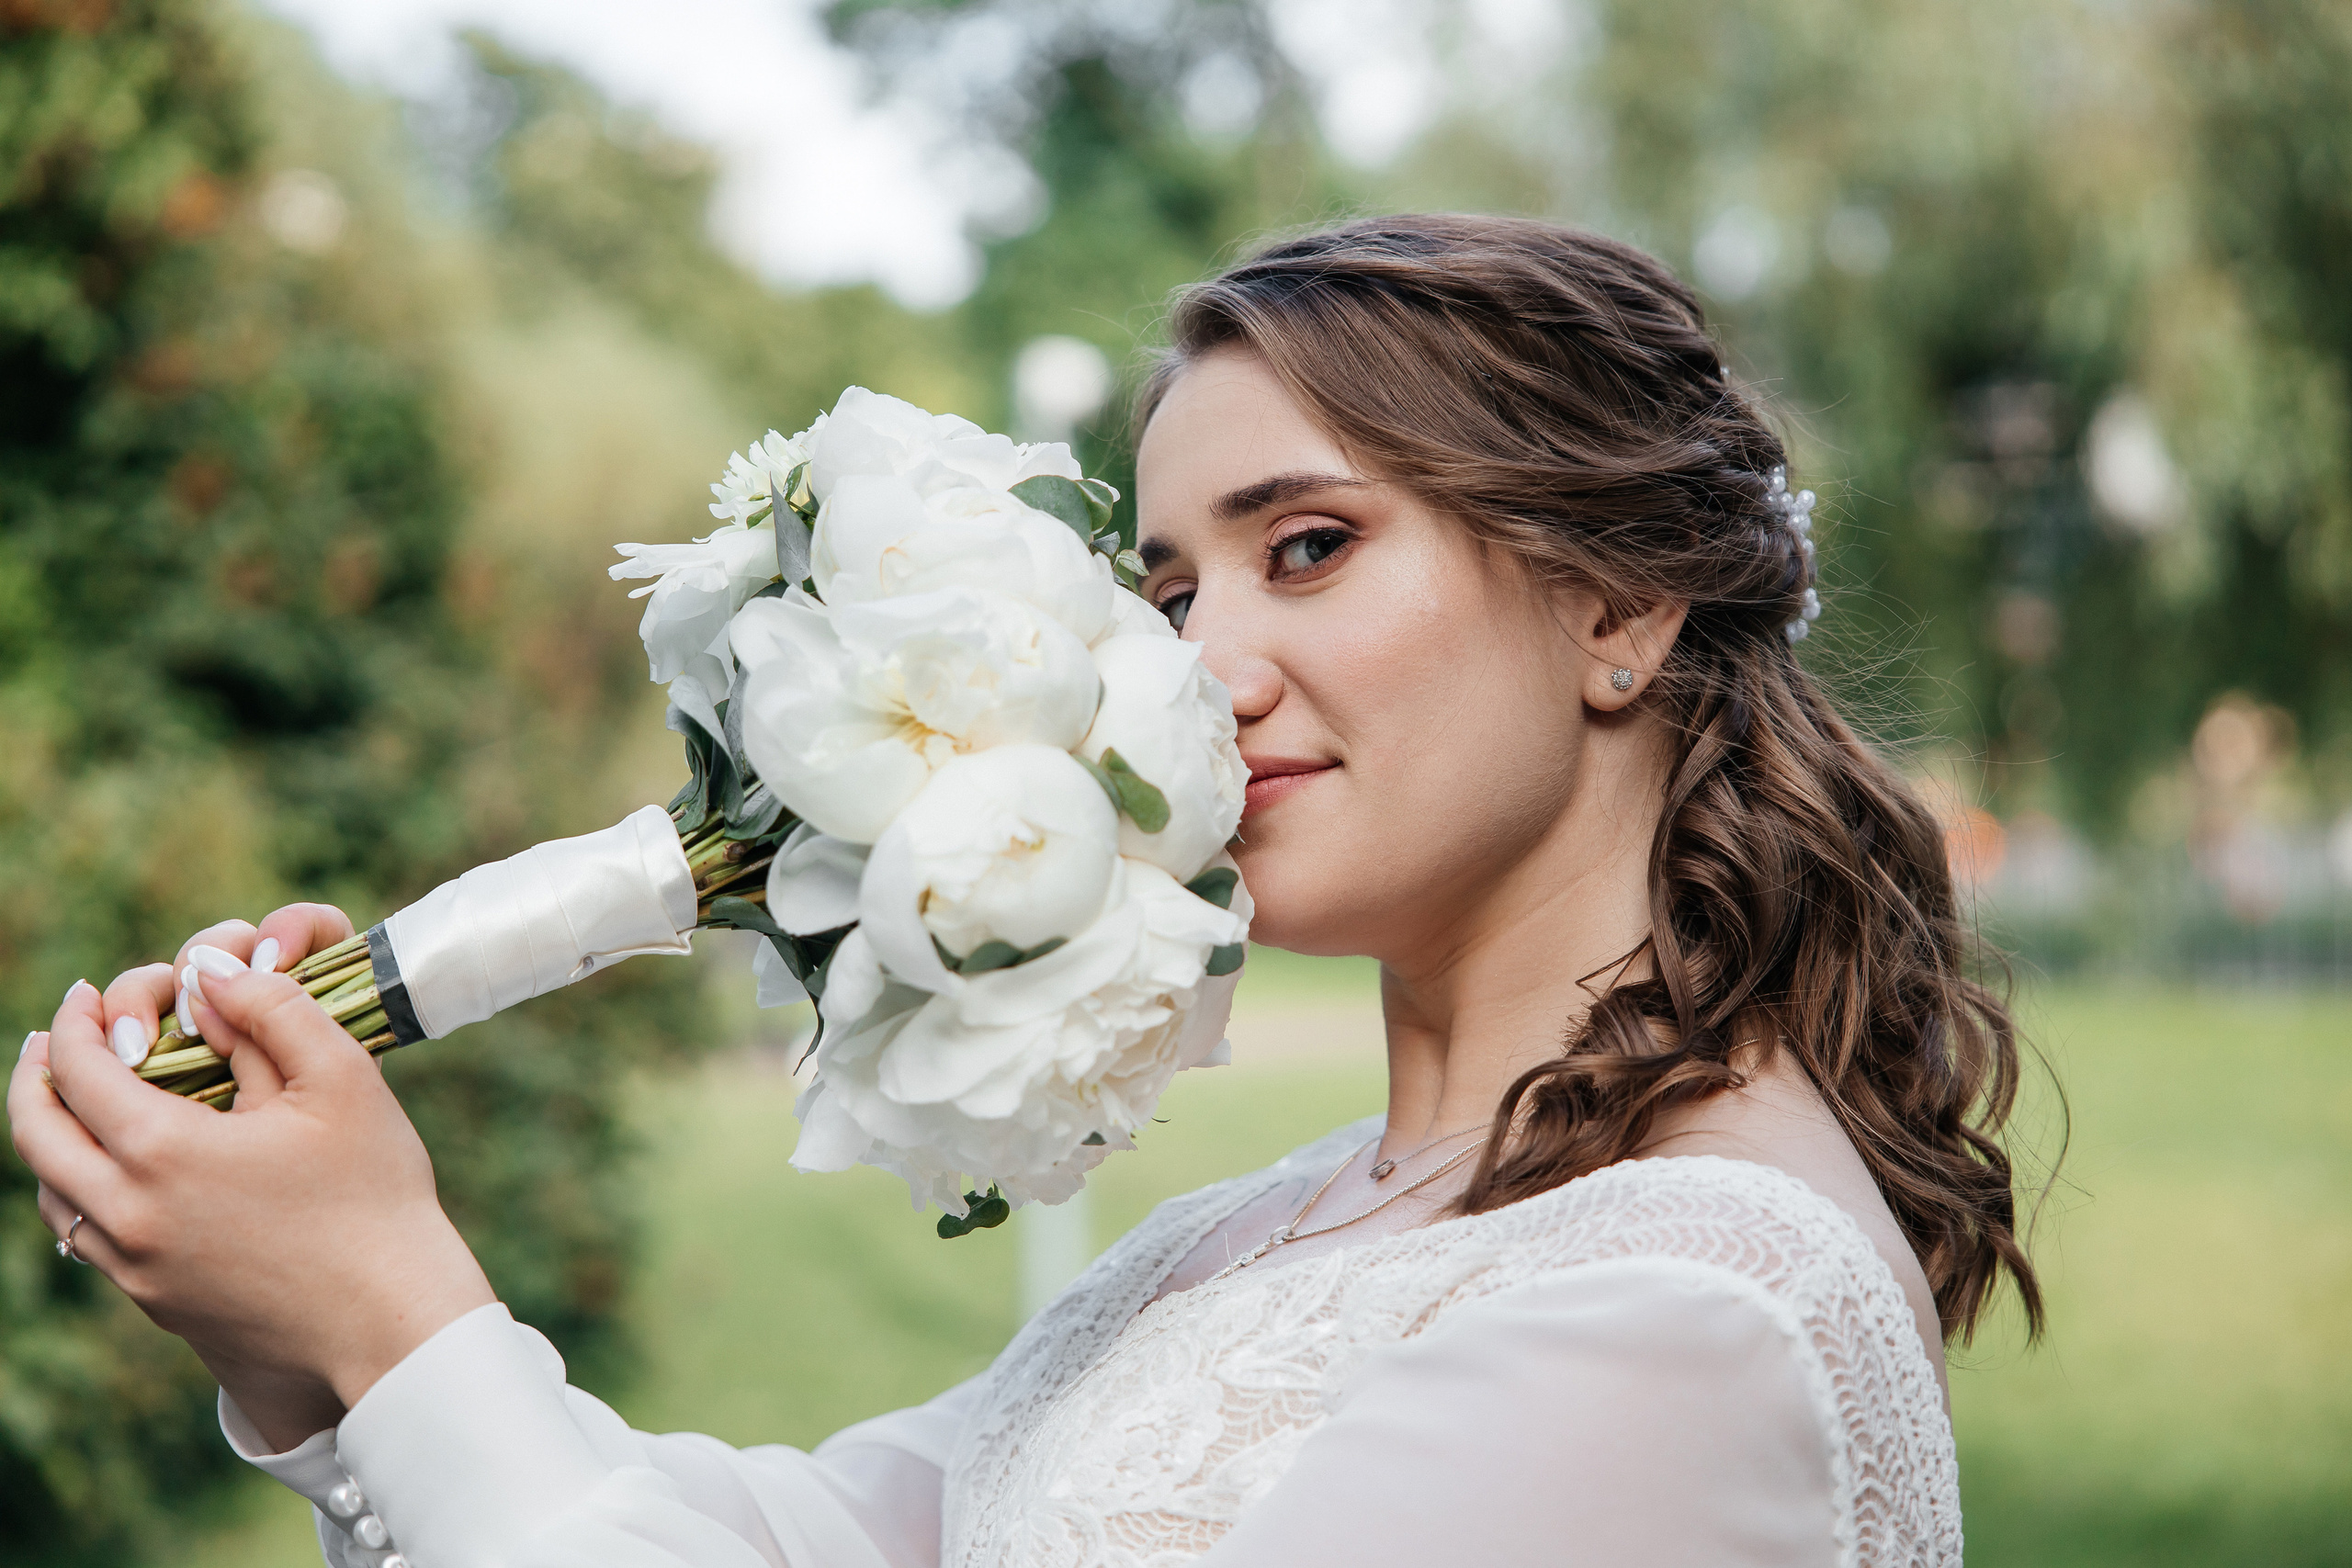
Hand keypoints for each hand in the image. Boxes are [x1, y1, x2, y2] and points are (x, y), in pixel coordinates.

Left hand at [8, 907, 495, 1452]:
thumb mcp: (342, 1078)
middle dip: (37, 1075)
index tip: (89, 992)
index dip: (77, 1021)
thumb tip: (211, 972)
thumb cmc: (376, 1196)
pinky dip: (82, 1191)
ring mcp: (136, 1268)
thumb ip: (272, 1010)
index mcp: (163, 1152)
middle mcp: (128, 1214)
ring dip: (52, 1138)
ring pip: (53, 1193)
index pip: (81, 1070)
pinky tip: (123, 1175)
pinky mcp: (157, 1304)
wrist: (392, 1323)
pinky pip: (89, 1239)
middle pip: (36, 1135)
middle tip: (55, 1039)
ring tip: (78, 1105)